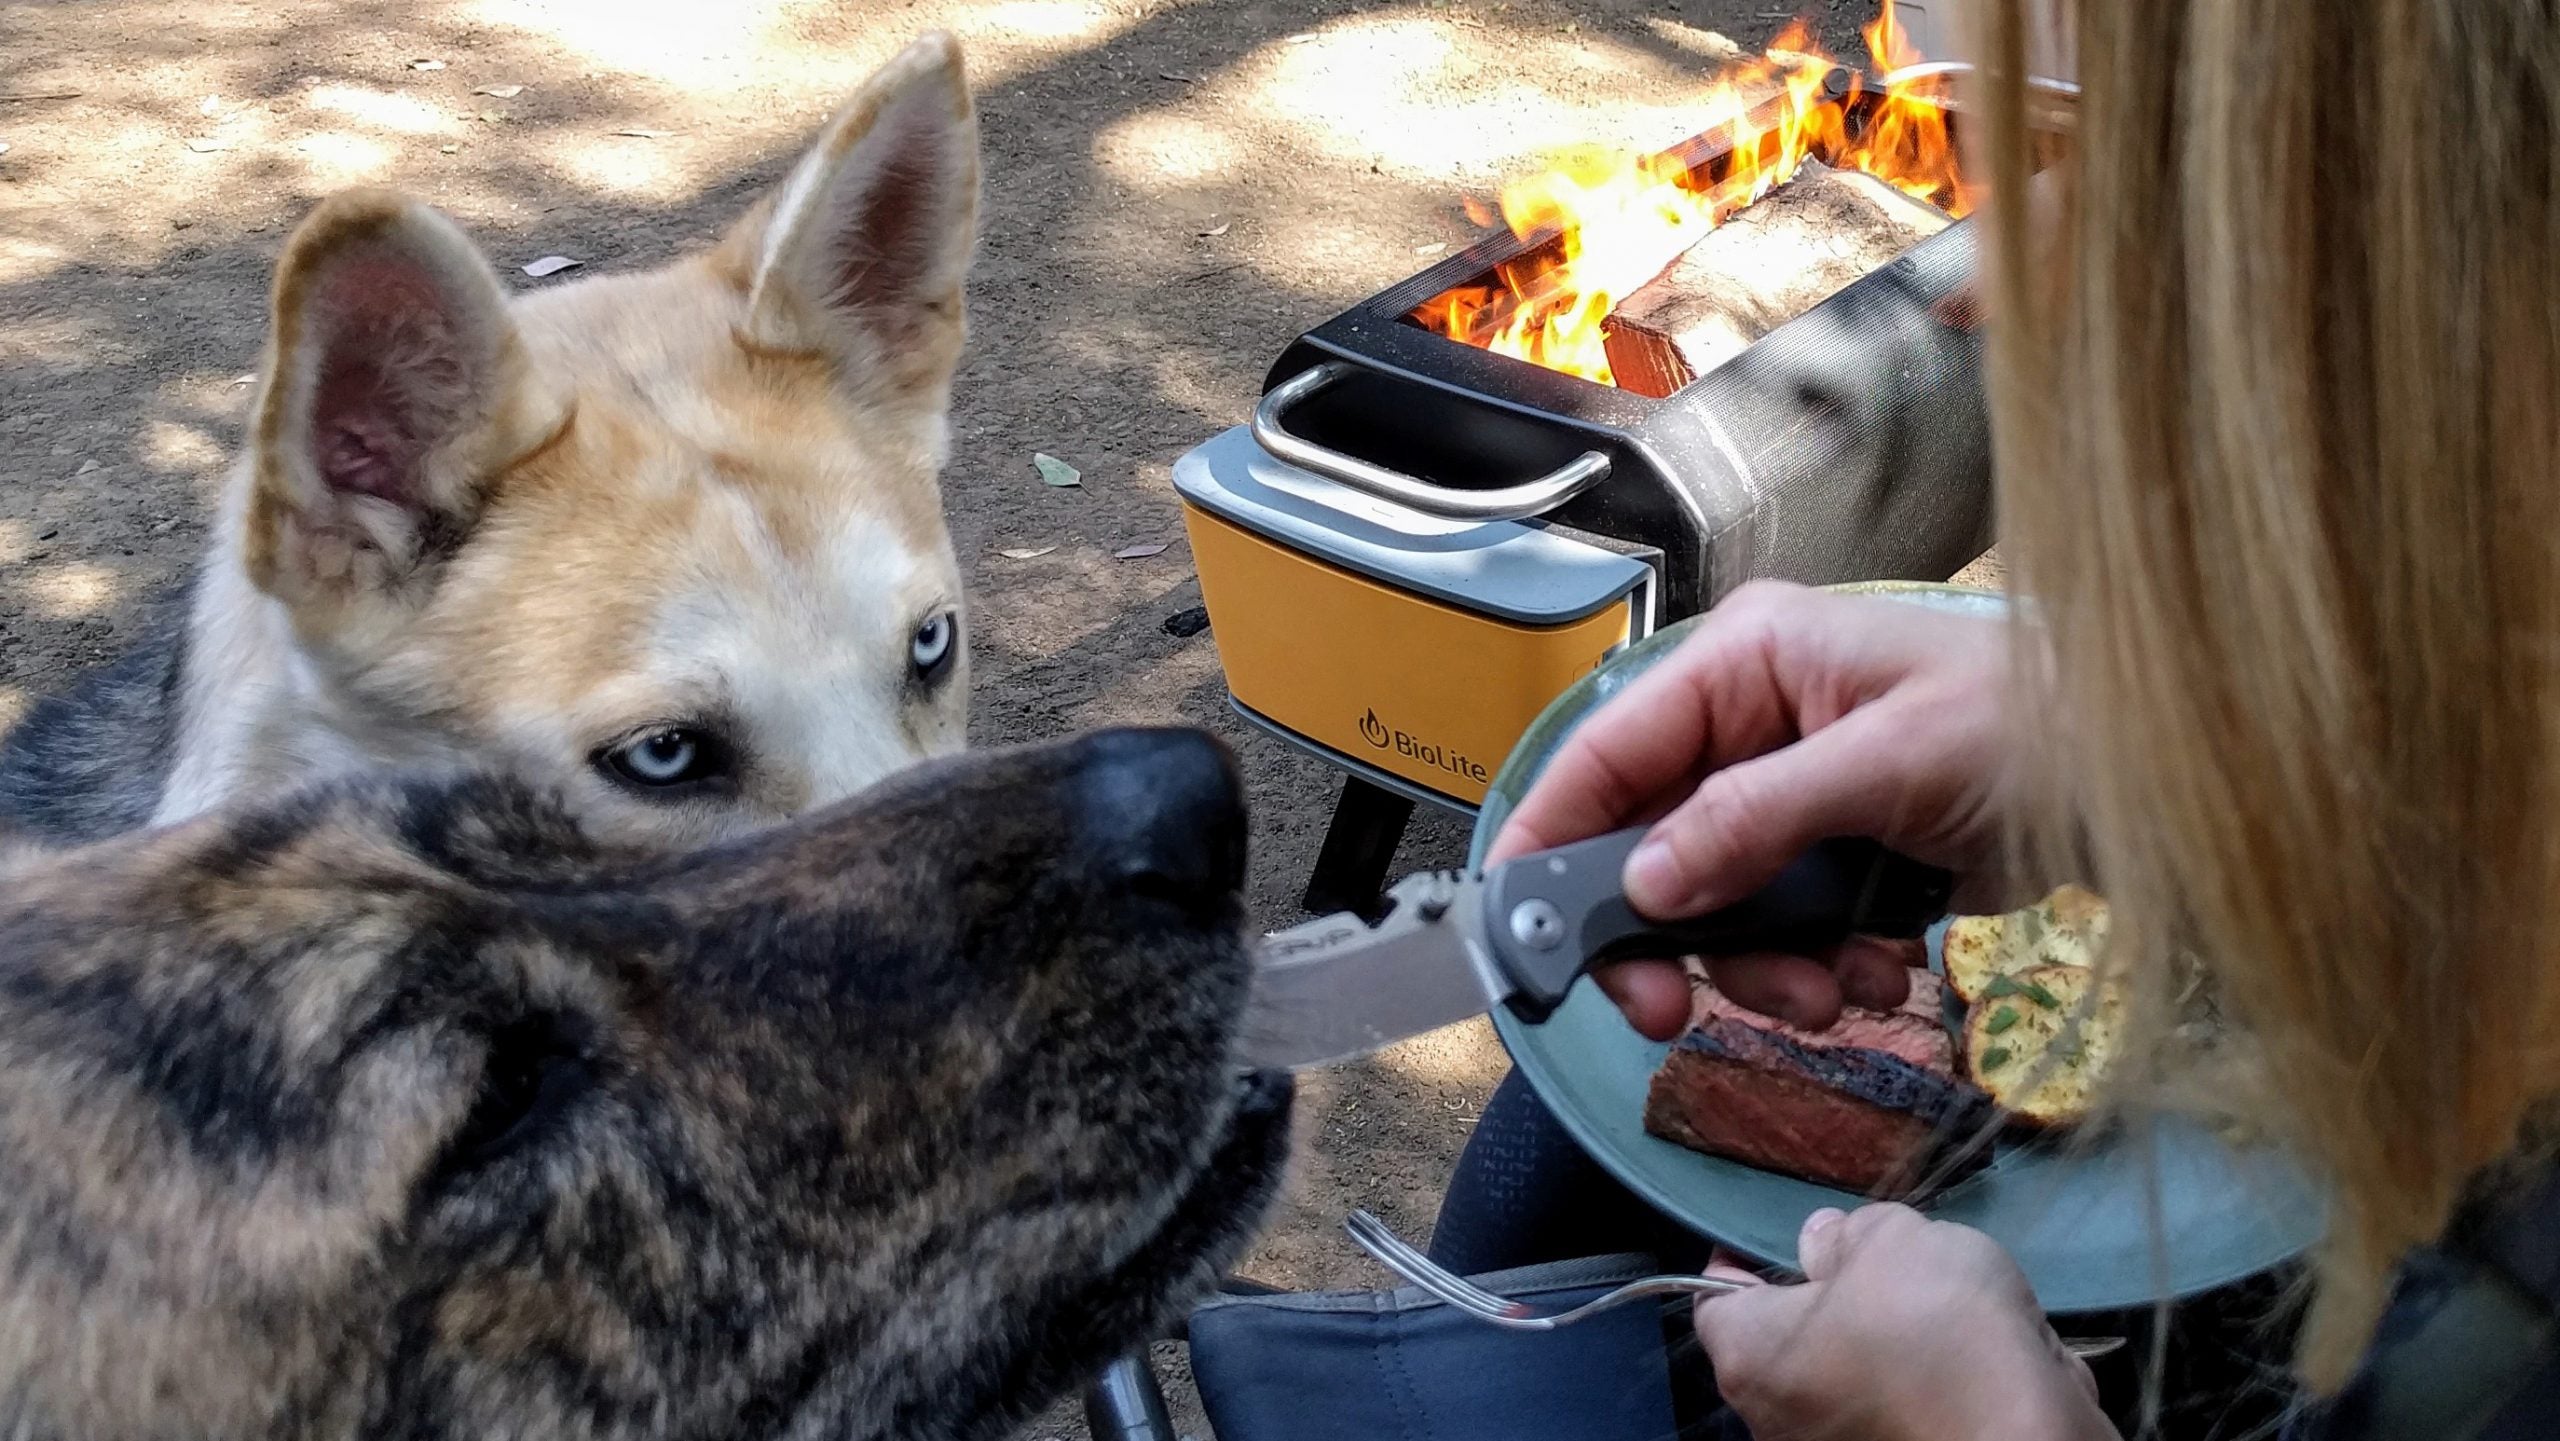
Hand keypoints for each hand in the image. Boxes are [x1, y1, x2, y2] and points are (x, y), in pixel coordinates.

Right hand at [1486, 582, 2028, 1037]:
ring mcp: (1793, 794)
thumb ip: (1755, 820)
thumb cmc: (2037, 727)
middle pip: (1646, 844)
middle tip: (1672, 1014)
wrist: (2161, 775)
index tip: (1514, 931)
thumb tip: (1643, 884)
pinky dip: (1815, 969)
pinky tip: (1876, 973)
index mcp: (1746, 662)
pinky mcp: (1835, 855)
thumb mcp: (1888, 764)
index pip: (1607, 750)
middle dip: (1670, 936)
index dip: (1549, 838)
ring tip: (1832, 992)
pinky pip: (1780, 929)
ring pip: (1712, 905)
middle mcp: (1751, 723)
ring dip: (1758, 967)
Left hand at [1694, 1206, 2113, 1440]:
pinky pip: (1893, 1407)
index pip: (1717, 1300)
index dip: (1744, 1261)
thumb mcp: (1888, 1240)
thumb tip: (1819, 1242)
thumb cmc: (1932, 1323)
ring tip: (1933, 1302)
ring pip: (1842, 1376)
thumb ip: (1844, 1235)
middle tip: (1871, 1261)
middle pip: (1783, 1341)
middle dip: (1824, 1299)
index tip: (1779, 1236)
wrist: (2025, 1429)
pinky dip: (1917, 1381)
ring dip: (1877, 1341)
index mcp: (1750, 1356)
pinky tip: (1960, 1350)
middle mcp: (1775, 1418)